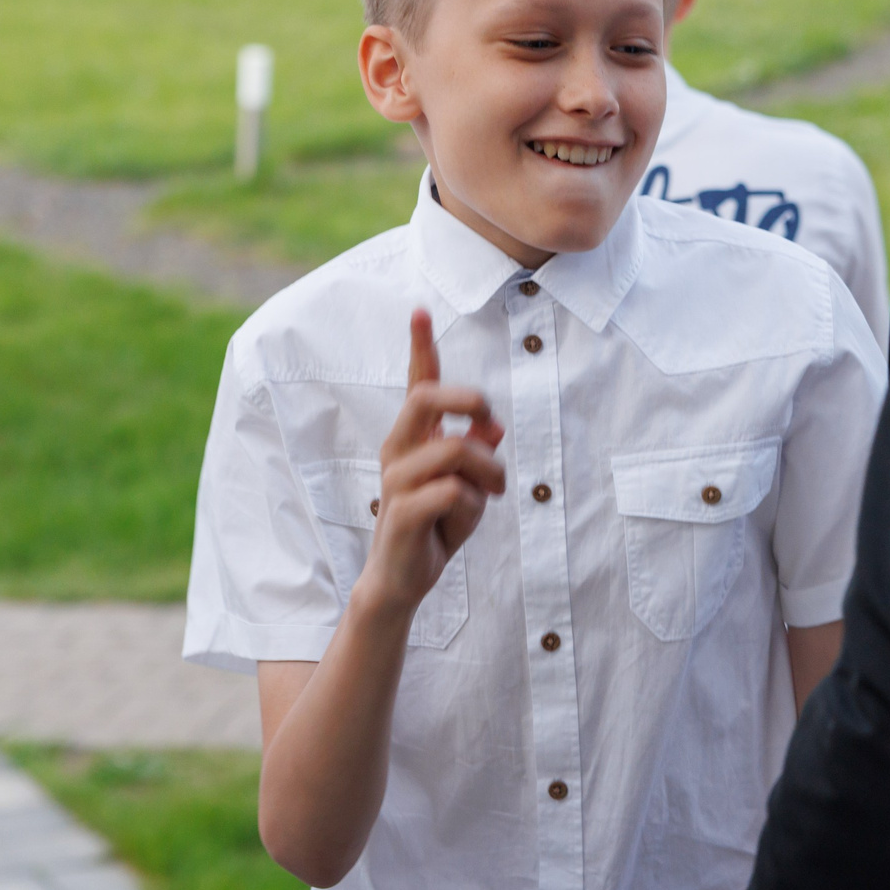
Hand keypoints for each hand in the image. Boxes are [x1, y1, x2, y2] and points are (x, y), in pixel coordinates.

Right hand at [363, 309, 504, 613]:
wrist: (402, 579)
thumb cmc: (434, 525)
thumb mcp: (468, 485)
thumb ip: (476, 452)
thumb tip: (493, 427)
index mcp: (412, 439)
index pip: (416, 384)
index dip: (419, 346)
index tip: (420, 309)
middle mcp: (398, 452)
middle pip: (426, 398)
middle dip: (467, 399)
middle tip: (488, 418)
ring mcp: (396, 482)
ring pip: (455, 450)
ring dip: (488, 471)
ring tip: (492, 493)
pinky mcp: (401, 512)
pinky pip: (452, 491)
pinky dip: (473, 504)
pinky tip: (465, 519)